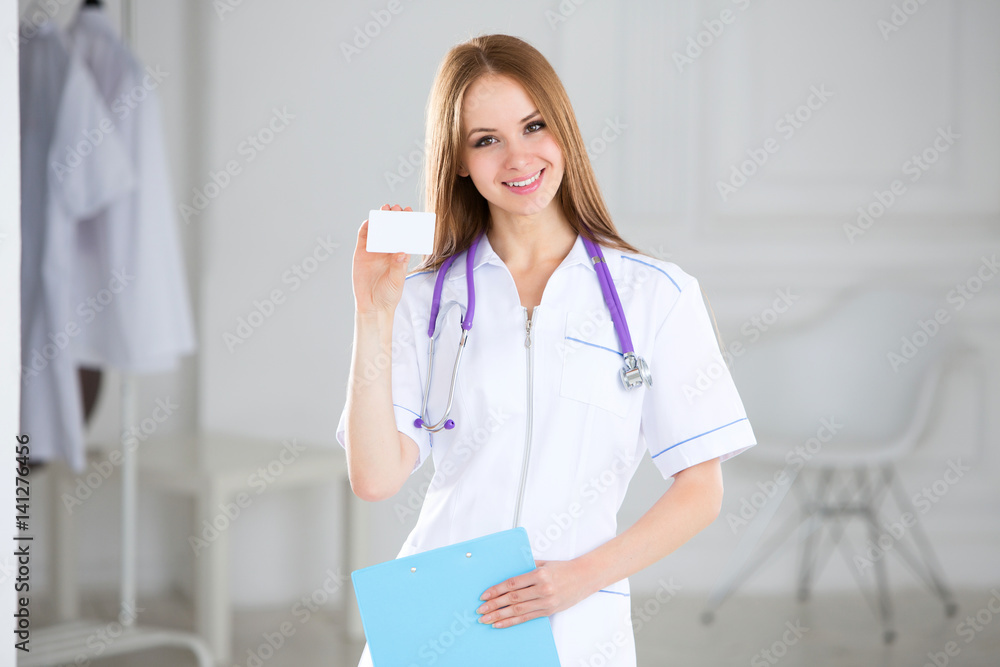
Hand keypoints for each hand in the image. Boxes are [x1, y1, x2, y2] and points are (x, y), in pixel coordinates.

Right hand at [352, 204, 411, 314]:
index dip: (407, 223)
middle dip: (394, 217)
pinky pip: (363, 238)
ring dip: (380, 219)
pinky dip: (365, 229)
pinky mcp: (361, 254)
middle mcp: (387, 250)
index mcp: (399, 255)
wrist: (372, 305)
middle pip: (391, 229)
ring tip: (384, 209)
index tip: (410, 212)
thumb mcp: (396, 281)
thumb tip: (401, 252)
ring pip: (377, 231)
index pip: (404, 235)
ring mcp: (374, 251)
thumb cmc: (388, 294)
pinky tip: (368, 222)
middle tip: (396, 208)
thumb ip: (398, 267)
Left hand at [475, 559, 594, 628]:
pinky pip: (527, 618)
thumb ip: (526, 567)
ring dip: (499, 616)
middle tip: (480, 609)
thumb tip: (507, 572)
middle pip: (512, 598)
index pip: (512, 583)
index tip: (484, 595)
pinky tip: (501, 623)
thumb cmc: (564, 568)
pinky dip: (512, 621)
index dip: (496, 590)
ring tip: (486, 619)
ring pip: (518, 610)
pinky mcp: (548, 610)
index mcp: (539, 574)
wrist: (584, 577)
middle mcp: (542, 589)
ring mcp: (546, 602)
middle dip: (494, 605)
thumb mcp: (544, 563)